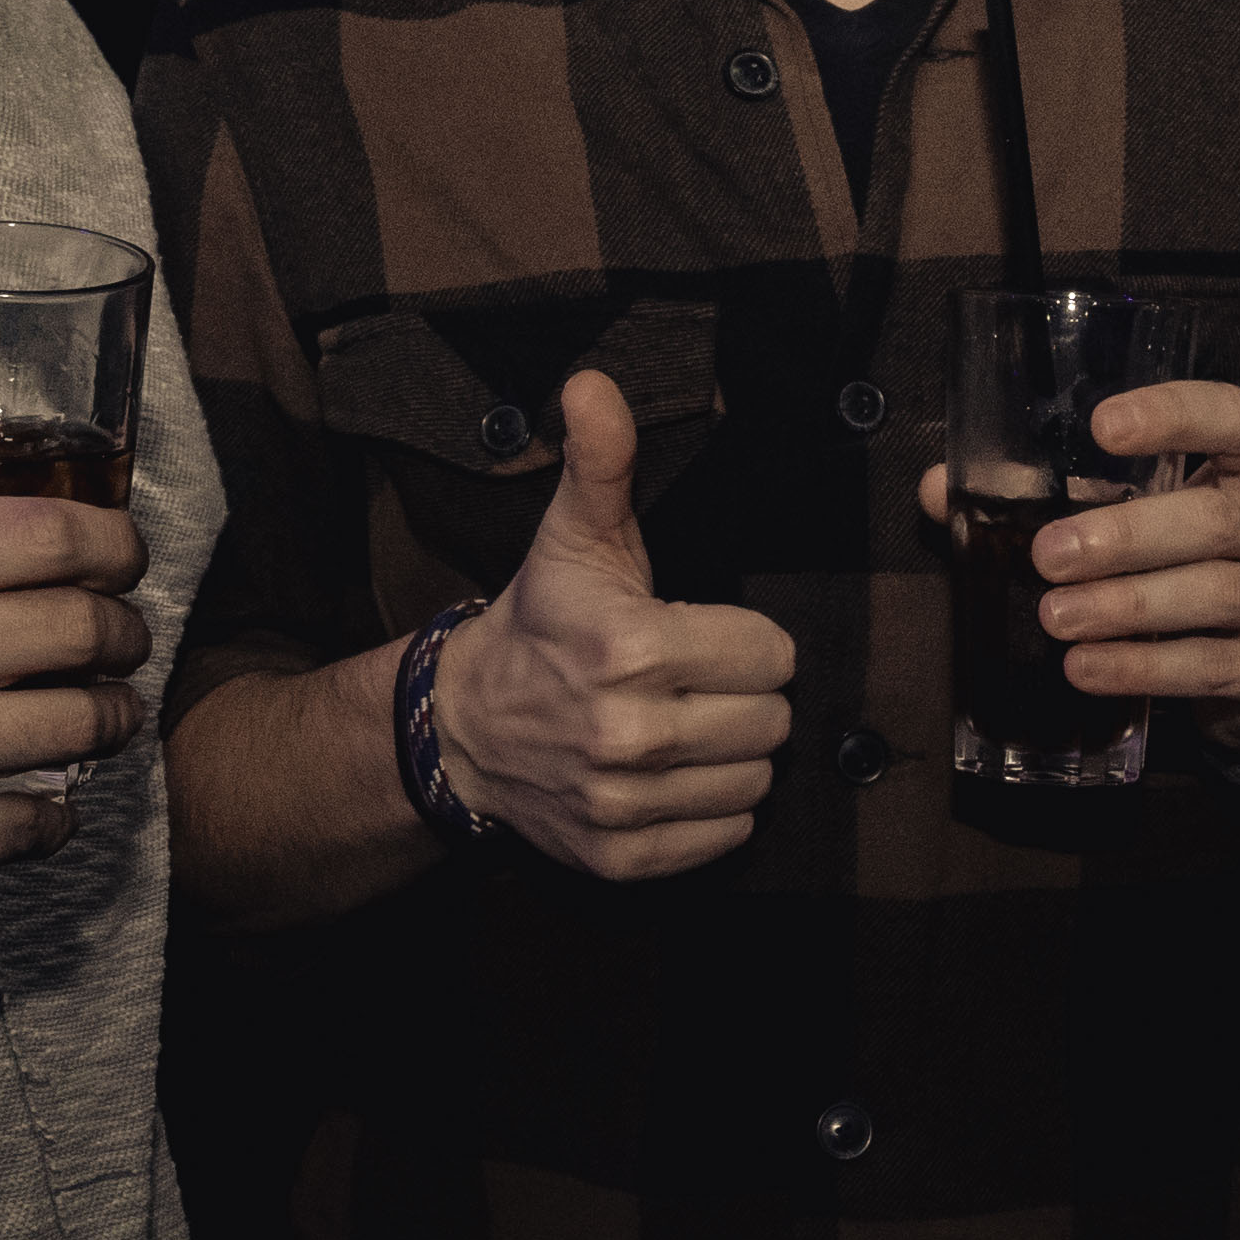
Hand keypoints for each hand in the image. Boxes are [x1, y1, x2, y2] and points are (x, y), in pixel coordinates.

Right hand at [0, 497, 150, 932]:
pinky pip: (50, 814)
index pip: (50, 533)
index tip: (126, 562)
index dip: (117, 546)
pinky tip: (29, 796)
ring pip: (88, 720)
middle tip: (121, 644)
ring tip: (97, 714)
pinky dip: (54, 810)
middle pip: (86, 625)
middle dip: (125, 635)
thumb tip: (10, 474)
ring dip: (111, 718)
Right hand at [429, 370, 798, 880]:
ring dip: (731, 756)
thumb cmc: (542, 625)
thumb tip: (594, 383)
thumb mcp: (573, 537)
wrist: (466, 728)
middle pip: (771, 722)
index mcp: (632, 648)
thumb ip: (601, 462)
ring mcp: (623, 803)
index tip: (704, 636)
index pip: (773, 656)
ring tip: (686, 727)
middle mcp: (629, 732)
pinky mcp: (620, 856)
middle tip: (697, 684)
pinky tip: (674, 776)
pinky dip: (711, 811)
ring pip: (755, 783)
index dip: (747, 643)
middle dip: (744, 698)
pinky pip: (724, 839)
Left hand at [920, 381, 1239, 749]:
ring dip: (1129, 606)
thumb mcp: (1147, 516)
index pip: (1236, 414)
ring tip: (1056, 619)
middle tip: (1047, 556)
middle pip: (1219, 519)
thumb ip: (1059, 497)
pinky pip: (1221, 666)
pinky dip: (1147, 667)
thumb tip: (941, 491)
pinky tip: (1088, 669)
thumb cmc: (1198, 565)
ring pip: (1220, 595)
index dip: (1174, 416)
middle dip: (1126, 536)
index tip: (1102, 427)